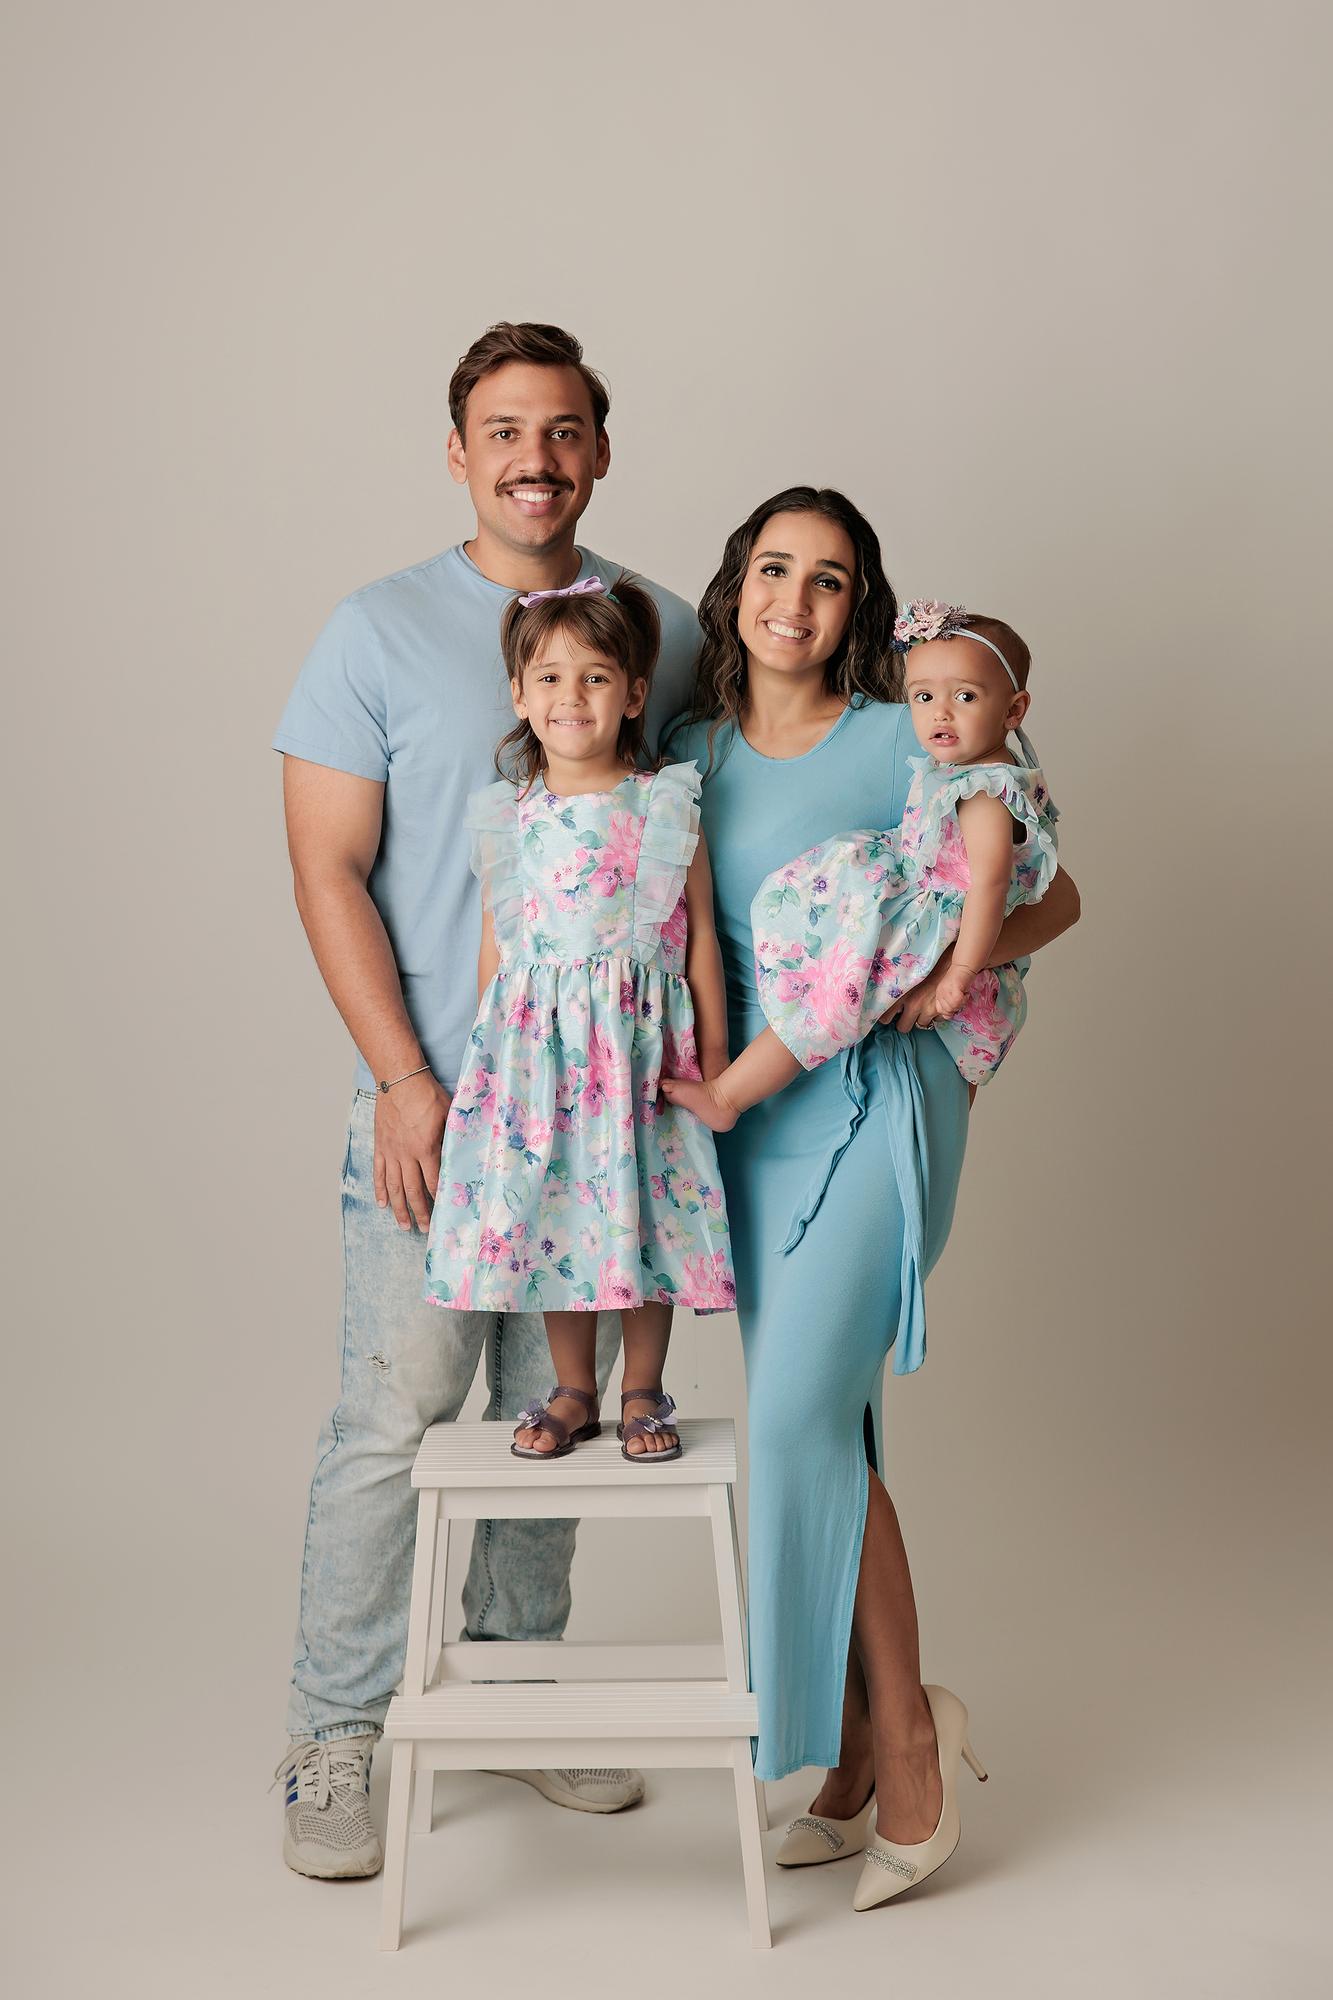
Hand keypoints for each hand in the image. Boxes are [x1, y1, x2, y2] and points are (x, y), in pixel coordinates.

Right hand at [373, 1070, 451, 1230]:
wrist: (399, 1078)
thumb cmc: (427, 1094)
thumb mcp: (450, 1114)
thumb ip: (455, 1136)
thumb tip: (469, 1151)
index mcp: (426, 1149)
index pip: (434, 1182)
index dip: (439, 1200)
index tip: (444, 1214)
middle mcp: (406, 1155)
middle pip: (413, 1191)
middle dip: (420, 1212)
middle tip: (425, 1229)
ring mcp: (391, 1152)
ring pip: (394, 1187)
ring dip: (399, 1208)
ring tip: (403, 1225)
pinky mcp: (380, 1146)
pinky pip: (379, 1173)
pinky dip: (380, 1190)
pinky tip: (383, 1204)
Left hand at [880, 954, 959, 1034]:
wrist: (954, 954)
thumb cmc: (929, 955)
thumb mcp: (907, 966)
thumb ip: (898, 982)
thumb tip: (889, 991)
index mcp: (900, 993)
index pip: (885, 1017)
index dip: (887, 1017)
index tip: (889, 1014)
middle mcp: (913, 1004)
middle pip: (903, 1027)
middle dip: (905, 1021)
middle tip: (907, 1012)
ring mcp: (930, 1009)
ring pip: (922, 1024)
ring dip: (923, 1017)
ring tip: (925, 1003)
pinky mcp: (946, 1010)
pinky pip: (939, 1019)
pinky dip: (939, 1013)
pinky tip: (939, 1001)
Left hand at [931, 963, 977, 1019]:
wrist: (963, 966)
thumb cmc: (960, 979)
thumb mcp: (951, 993)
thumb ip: (949, 1003)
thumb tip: (948, 1016)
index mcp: (939, 994)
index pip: (940, 1010)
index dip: (949, 1011)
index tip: (957, 1005)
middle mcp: (940, 993)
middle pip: (947, 1010)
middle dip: (957, 1007)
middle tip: (962, 998)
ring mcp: (946, 991)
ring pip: (953, 1006)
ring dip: (962, 1003)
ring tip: (964, 994)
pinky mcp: (953, 988)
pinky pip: (959, 1001)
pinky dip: (965, 999)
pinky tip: (966, 993)